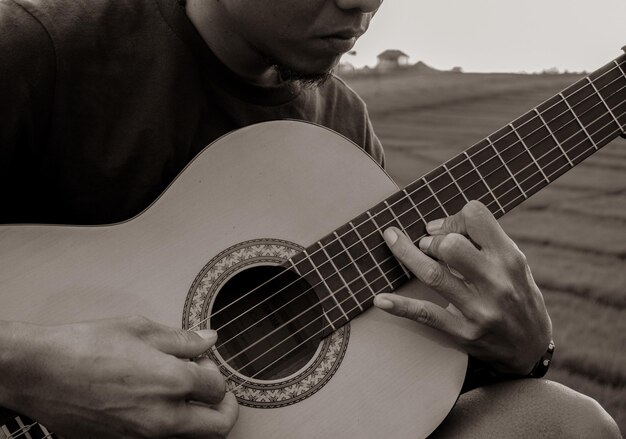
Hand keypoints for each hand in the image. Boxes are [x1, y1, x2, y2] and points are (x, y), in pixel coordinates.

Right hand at [1, 316, 237, 437]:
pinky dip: (170, 425)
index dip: (214, 370)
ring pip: (193, 438)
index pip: (218, 387)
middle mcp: (164, 416)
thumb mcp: (140, 329)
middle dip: (224, 407)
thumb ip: (182, 339)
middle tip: (212, 390)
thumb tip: (209, 340)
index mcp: (173, 382)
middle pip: (219, 425)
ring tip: (183, 394)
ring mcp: (144, 436)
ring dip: (199, 418)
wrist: (39, 374)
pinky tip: (155, 402)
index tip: (203, 362)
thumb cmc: (86, 347)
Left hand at [374, 200, 551, 374]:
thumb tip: (434, 227)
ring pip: (433, 274)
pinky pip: (425, 315)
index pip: (476, 216)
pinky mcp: (462, 332)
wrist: (530, 348)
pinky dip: (400, 306)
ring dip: (406, 254)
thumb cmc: (516, 295)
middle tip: (427, 245)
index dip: (454, 217)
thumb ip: (483, 242)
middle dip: (432, 240)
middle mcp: (496, 282)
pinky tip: (380, 299)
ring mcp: (478, 309)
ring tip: (394, 241)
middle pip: (451, 245)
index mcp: (510, 258)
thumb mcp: (513, 264)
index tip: (443, 228)